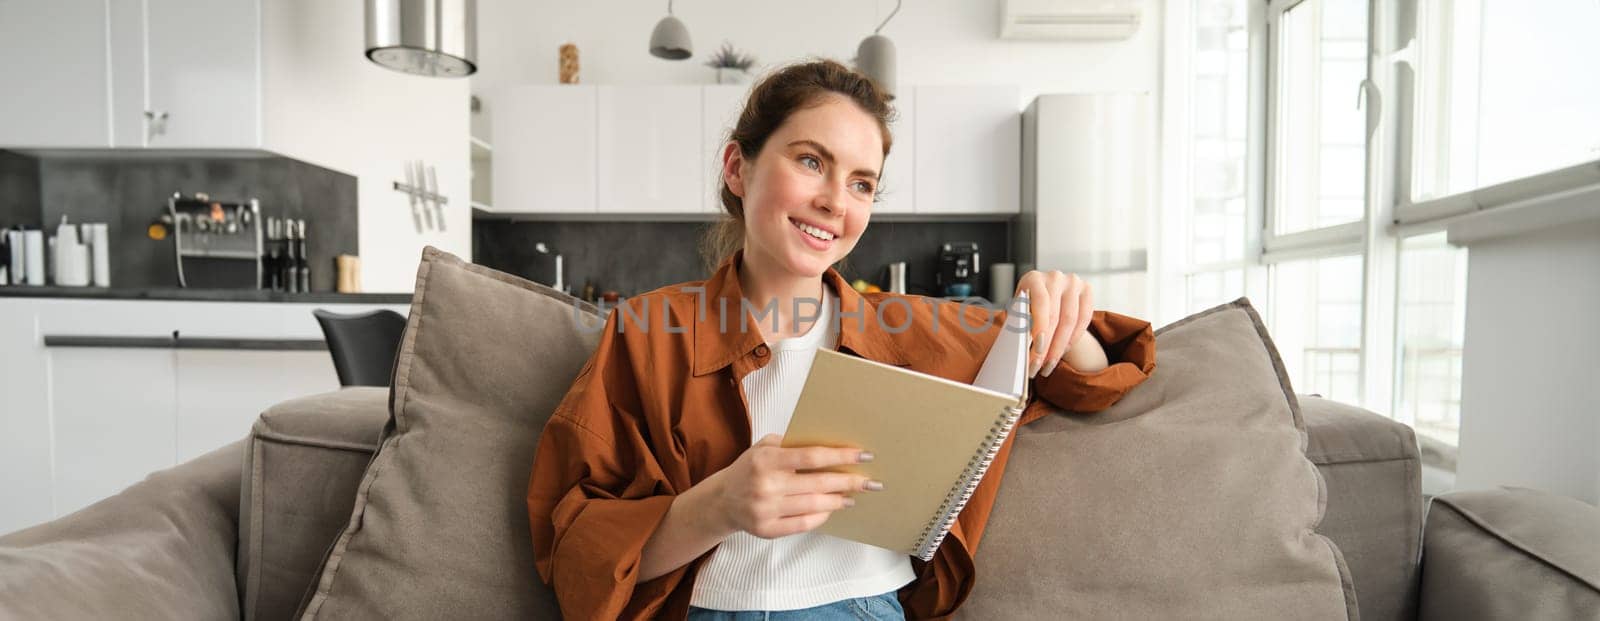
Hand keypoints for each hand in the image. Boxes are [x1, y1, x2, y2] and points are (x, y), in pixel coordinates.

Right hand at [701, 434, 879, 538]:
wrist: (722, 500)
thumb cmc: (750, 469)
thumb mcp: (763, 447)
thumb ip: (791, 443)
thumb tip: (830, 444)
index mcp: (766, 460)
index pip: (811, 456)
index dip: (840, 455)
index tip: (863, 455)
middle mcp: (765, 485)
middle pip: (818, 483)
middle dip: (848, 481)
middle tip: (870, 481)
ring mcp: (765, 510)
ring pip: (814, 505)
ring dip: (838, 500)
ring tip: (853, 495)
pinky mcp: (767, 530)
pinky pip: (803, 524)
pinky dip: (822, 516)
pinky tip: (832, 509)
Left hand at [1014, 270, 1093, 377]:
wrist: (1047, 298)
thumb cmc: (1028, 307)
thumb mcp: (1019, 313)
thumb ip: (1020, 325)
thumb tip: (1019, 348)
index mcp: (1033, 279)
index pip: (1040, 303)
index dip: (1040, 327)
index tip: (1037, 350)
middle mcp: (1054, 277)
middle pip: (1055, 316)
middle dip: (1047, 345)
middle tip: (1039, 365)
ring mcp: (1073, 282)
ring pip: (1071, 320)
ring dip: (1060, 347)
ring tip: (1049, 364)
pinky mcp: (1087, 290)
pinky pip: (1084, 319)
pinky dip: (1073, 338)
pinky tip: (1062, 351)